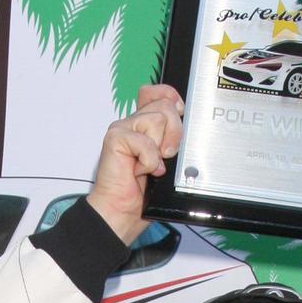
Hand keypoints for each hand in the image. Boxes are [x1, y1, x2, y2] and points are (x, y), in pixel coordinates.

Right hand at [87, 85, 182, 243]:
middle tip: (166, 155)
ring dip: (160, 148)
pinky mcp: (115, 138)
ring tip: (151, 165)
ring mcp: (122, 128)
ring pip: (157, 119)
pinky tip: (141, 170)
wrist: (121, 210)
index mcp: (144, 124)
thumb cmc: (142, 191)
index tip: (180, 111)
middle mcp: (133, 123)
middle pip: (164, 105)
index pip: (158, 92)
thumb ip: (172, 139)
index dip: (171, 96)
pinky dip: (149, 160)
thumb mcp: (166, 160)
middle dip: (175, 132)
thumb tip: (186, 122)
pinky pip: (145, 141)